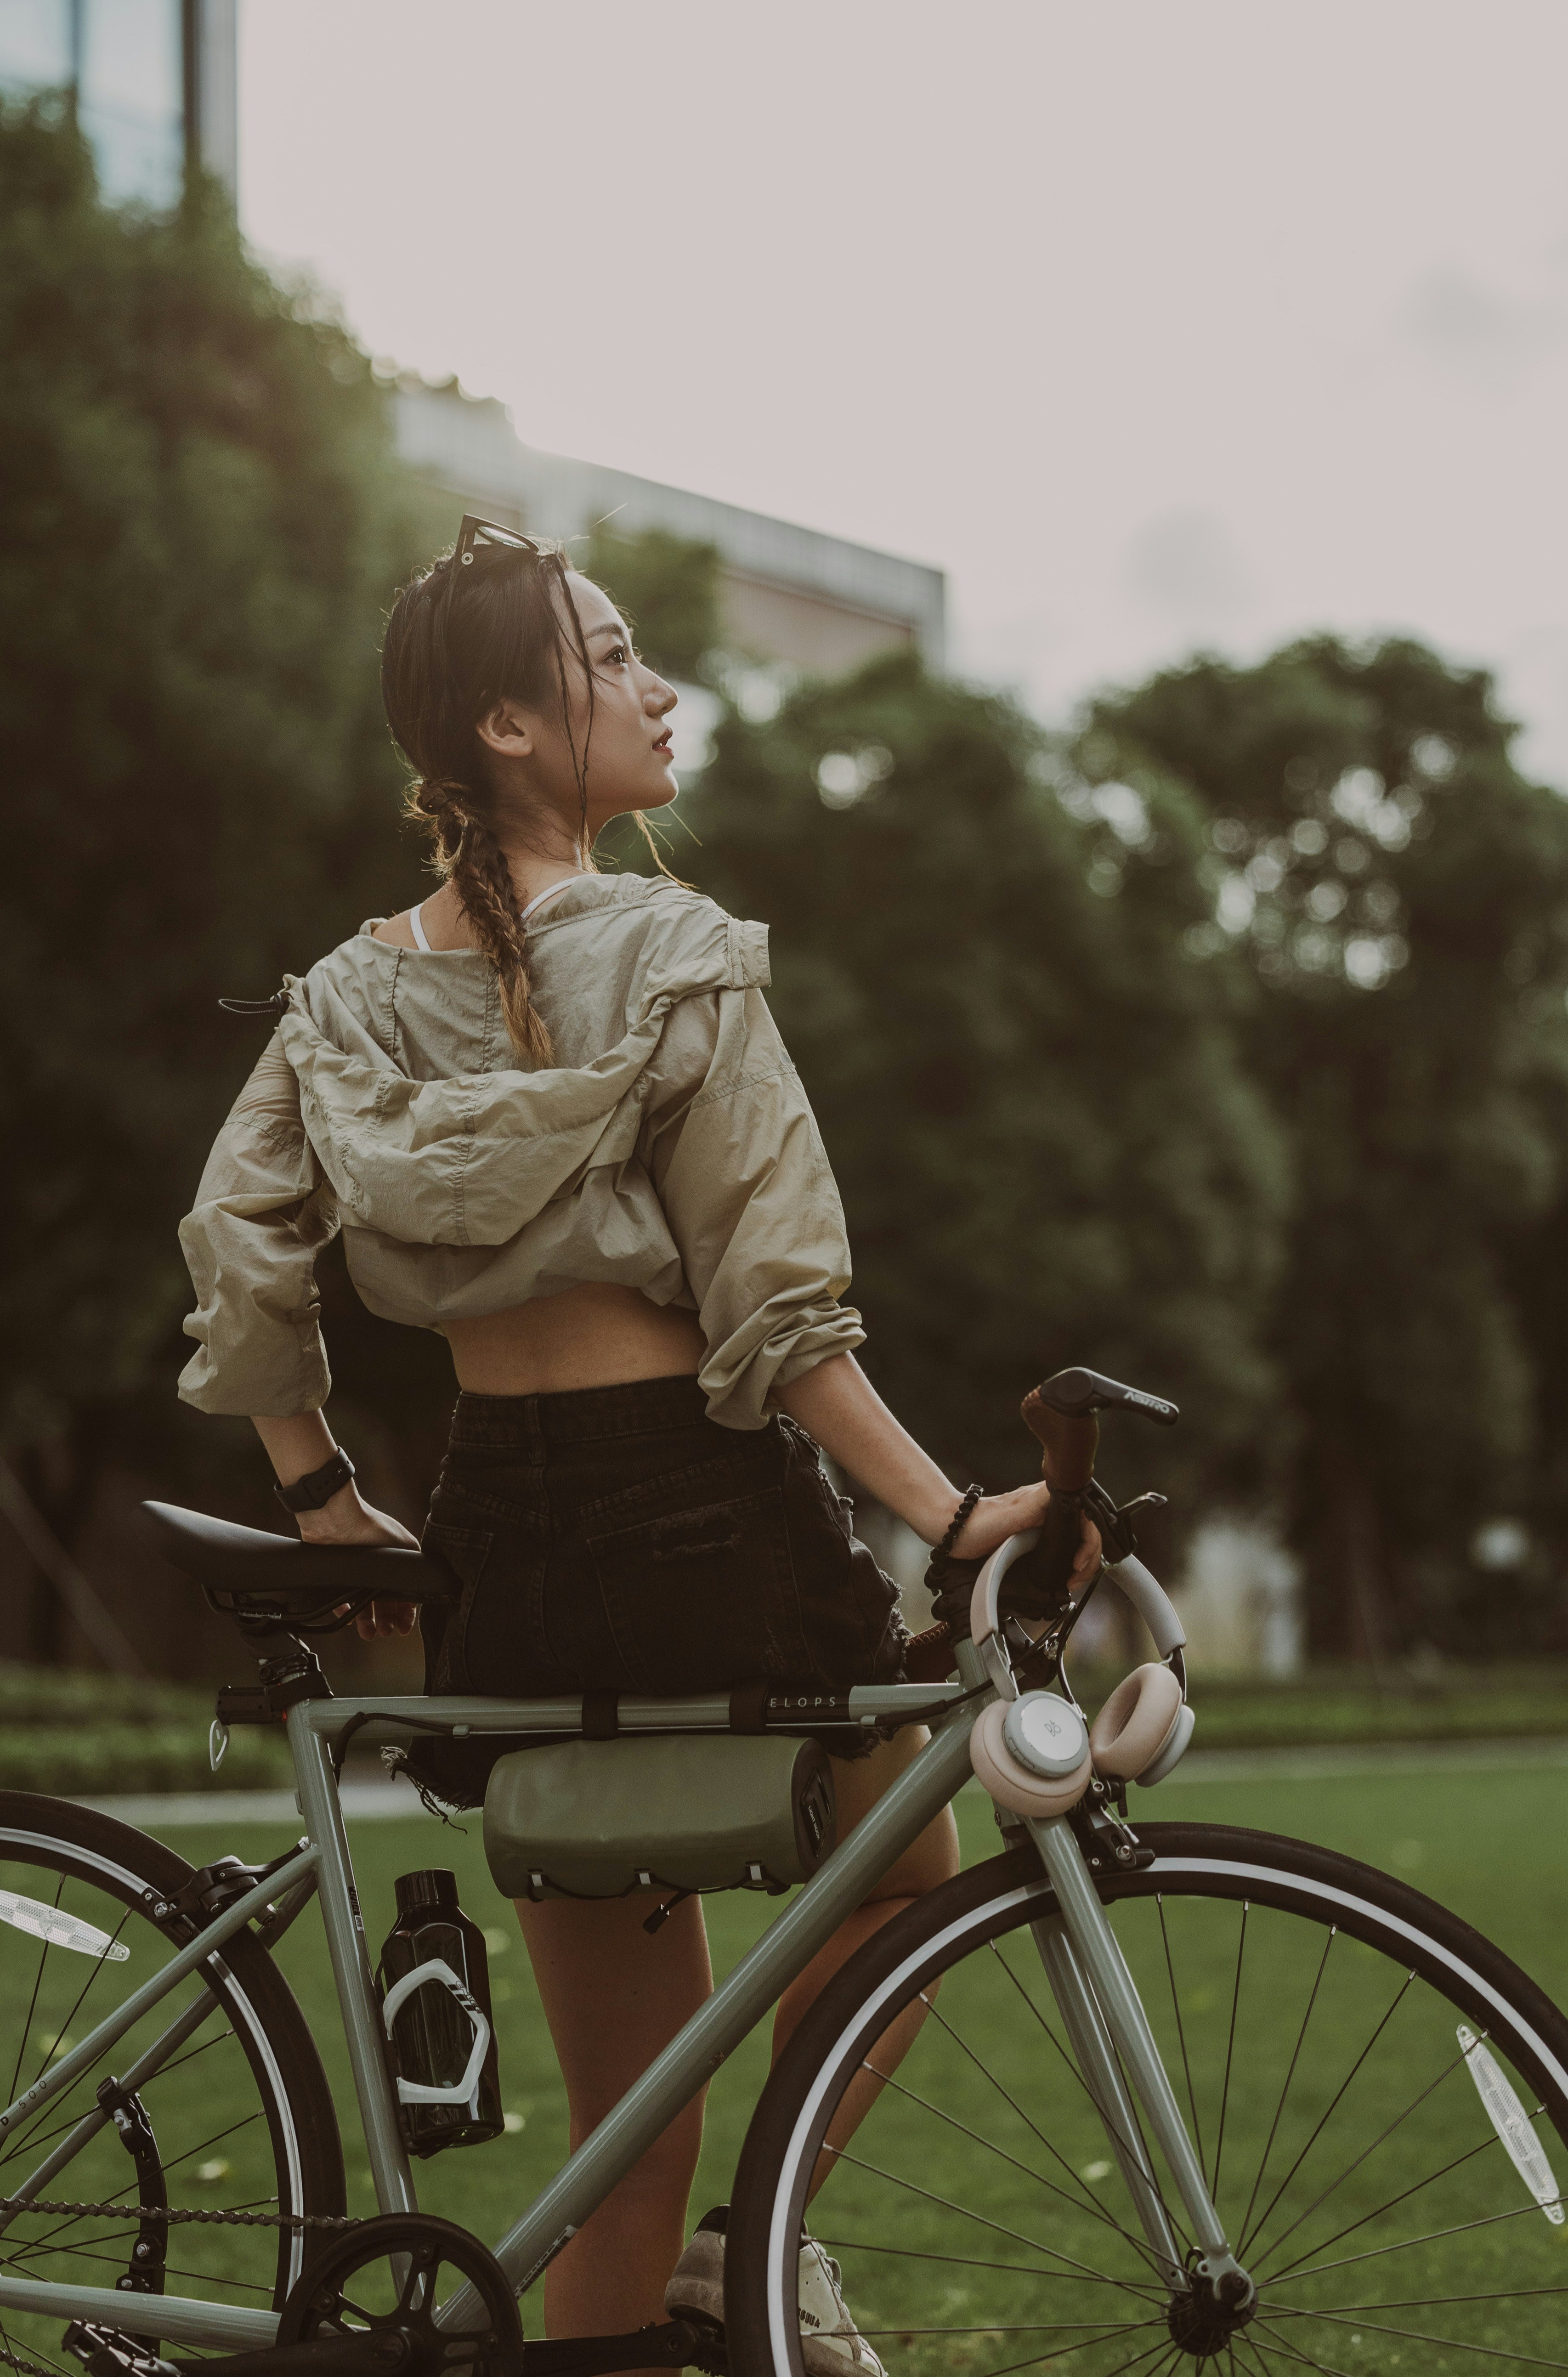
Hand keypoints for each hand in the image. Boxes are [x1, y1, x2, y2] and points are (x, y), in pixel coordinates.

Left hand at [298, 1482, 420, 1640]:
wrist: (338, 1520)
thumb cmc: (373, 1527)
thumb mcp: (405, 1546)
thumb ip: (414, 1566)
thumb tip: (420, 1586)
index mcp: (395, 1562)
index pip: (404, 1593)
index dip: (405, 1613)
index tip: (404, 1628)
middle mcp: (376, 1569)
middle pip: (383, 1602)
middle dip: (386, 1620)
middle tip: (385, 1631)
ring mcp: (355, 1572)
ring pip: (362, 1604)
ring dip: (366, 1621)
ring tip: (368, 1633)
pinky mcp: (336, 1575)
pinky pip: (338, 1599)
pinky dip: (343, 1610)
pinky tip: (348, 1616)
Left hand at [949, 1482, 1101, 1587]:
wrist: (955, 1531)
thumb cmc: (977, 1522)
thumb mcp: (1013, 1514)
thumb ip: (1038, 1504)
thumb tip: (1066, 1496)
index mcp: (1048, 1499)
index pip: (1086, 1519)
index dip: (1090, 1543)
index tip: (1078, 1563)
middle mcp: (1049, 1510)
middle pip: (1085, 1533)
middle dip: (1088, 1558)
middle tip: (1076, 1578)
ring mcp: (1043, 1524)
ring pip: (1076, 1542)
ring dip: (1081, 1563)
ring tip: (1073, 1580)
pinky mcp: (1035, 1538)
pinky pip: (1062, 1549)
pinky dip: (1068, 1564)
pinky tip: (1065, 1575)